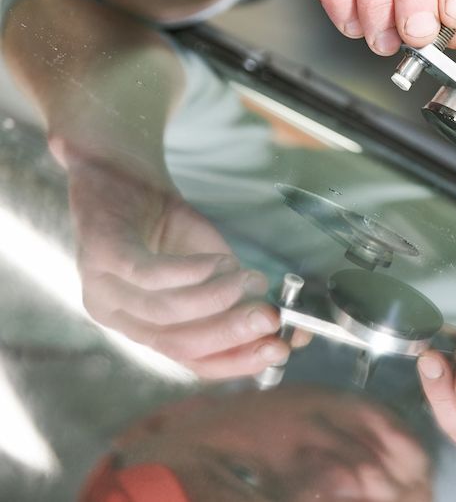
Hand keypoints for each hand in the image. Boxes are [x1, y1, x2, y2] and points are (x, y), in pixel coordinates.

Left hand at [64, 151, 294, 377]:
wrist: (121, 163)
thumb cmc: (165, 218)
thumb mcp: (209, 265)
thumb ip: (239, 297)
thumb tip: (287, 327)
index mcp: (143, 326)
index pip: (191, 361)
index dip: (239, 360)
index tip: (281, 347)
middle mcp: (117, 316)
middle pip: (179, 345)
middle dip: (233, 334)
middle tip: (273, 317)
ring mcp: (103, 286)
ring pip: (167, 313)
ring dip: (219, 299)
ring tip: (252, 279)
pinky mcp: (100, 253)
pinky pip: (149, 275)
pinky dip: (192, 273)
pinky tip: (222, 261)